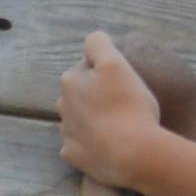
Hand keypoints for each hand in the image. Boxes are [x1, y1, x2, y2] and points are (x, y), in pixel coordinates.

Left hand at [60, 32, 178, 185]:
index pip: (87, 67)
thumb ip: (100, 44)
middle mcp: (62, 105)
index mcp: (70, 80)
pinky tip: (108, 145)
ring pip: (79, 118)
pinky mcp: (73, 156)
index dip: (107, 72)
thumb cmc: (129, 106)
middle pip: (81, 93)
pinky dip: (91, 143)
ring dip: (93, 119)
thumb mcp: (116, 64)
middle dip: (96, 95)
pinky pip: (80, 145)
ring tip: (118, 126)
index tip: (124, 83)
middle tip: (124, 103)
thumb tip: (92, 40)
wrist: (133, 155)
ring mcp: (66, 133)